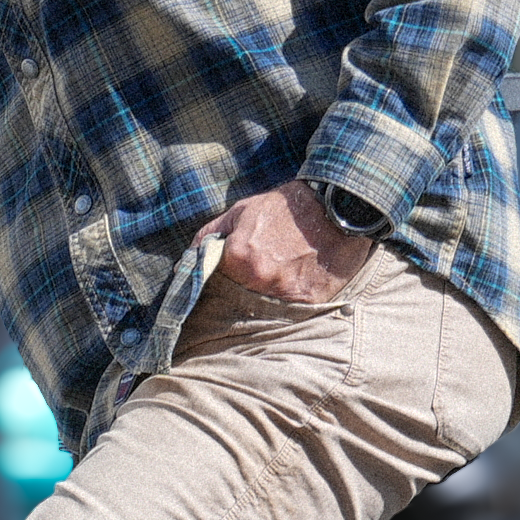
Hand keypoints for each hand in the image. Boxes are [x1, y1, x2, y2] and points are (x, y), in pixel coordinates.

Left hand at [205, 180, 377, 303]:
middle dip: (244, 291)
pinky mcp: (310, 302)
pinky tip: (299, 284)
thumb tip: (183, 263)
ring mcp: (286, 293)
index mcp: (238, 258)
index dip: (222, 281)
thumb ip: (209, 235)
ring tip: (281, 279)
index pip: (215, 285)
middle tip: (260, 276)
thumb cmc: (286, 207)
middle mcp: (260, 279)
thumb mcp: (241, 211)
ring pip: (265, 308)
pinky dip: (292, 302)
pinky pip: (293, 311)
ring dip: (268, 299)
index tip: (230, 277)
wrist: (336, 207)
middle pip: (240, 299)